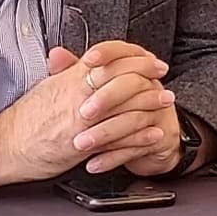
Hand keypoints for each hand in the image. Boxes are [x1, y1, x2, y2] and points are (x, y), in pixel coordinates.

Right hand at [0, 43, 168, 190]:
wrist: (1, 147)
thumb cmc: (22, 119)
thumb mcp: (45, 87)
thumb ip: (65, 72)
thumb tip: (76, 57)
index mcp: (69, 80)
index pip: (110, 59)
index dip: (135, 57)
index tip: (150, 60)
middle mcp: (77, 98)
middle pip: (123, 79)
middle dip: (148, 77)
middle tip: (163, 77)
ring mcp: (81, 123)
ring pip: (125, 108)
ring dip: (149, 103)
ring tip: (165, 101)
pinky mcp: (82, 146)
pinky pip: (118, 139)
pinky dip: (140, 135)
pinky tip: (154, 132)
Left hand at [76, 41, 181, 174]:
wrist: (149, 142)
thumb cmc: (118, 112)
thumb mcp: (95, 90)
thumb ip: (74, 71)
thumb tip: (55, 55)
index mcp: (134, 70)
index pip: (124, 52)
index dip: (108, 54)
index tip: (88, 61)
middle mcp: (150, 87)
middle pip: (132, 84)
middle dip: (106, 98)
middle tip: (83, 113)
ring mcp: (158, 112)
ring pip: (134, 119)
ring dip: (105, 133)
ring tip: (81, 144)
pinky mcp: (161, 137)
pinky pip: (138, 147)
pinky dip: (113, 157)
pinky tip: (93, 163)